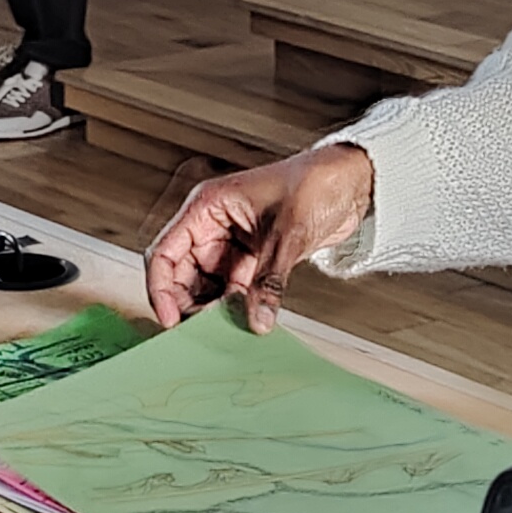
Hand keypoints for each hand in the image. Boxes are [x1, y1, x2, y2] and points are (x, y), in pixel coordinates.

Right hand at [148, 146, 376, 328]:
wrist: (350, 182)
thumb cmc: (314, 184)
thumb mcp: (287, 234)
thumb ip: (269, 280)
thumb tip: (257, 320)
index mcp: (207, 207)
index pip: (165, 252)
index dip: (161, 288)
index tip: (170, 319)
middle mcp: (212, 226)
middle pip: (181, 275)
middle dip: (188, 304)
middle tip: (203, 330)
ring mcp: (232, 244)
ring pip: (206, 286)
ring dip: (213, 308)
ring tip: (226, 329)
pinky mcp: (252, 258)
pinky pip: (233, 289)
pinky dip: (236, 307)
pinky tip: (245, 321)